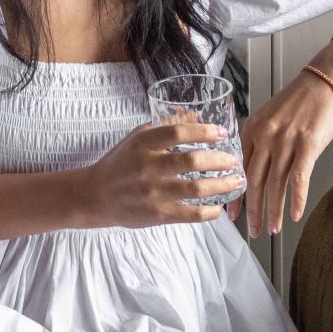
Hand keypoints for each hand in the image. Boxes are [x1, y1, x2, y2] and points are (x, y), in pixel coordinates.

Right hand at [83, 115, 242, 228]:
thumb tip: (195, 117)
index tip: (222, 133)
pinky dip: (210, 212)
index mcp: (144, 144)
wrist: (95, 196)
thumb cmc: (119, 163)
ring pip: (196, 188)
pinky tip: (219, 208)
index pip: (178, 132)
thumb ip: (164, 127)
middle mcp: (149, 167)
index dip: (204, 131)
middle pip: (192, 160)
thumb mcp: (137, 138)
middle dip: (220, 160)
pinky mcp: (158, 214)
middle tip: (234, 160)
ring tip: (237, 182)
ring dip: (222, 185)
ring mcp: (154, 192)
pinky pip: (191, 214)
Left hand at [238, 58, 332, 235]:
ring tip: (273, 230)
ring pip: (275, 184)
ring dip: (274, 211)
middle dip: (252, 210)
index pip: (239, 169)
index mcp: (252, 130)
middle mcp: (265, 136)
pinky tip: (296, 215)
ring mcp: (286, 141)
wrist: (325, 81)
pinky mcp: (308, 144)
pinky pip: (299, 178)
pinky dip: (297, 199)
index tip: (231, 215)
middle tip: (253, 231)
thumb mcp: (269, 117)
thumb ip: (259, 140)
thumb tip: (252, 169)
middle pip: (255, 181)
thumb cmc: (299, 101)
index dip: (235, 195)